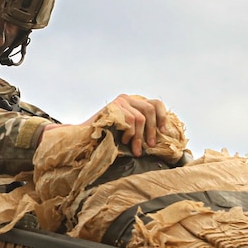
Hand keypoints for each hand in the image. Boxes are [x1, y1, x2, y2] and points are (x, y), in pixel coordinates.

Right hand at [42, 94, 167, 156]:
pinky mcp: (115, 106)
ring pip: (141, 118)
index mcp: (133, 103)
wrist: (85, 137)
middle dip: (151, 130)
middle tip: (148, 146)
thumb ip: (140, 127)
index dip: (162, 116)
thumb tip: (159, 135)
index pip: (155, 103)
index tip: (162, 131)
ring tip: (133, 148)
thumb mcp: (128, 131)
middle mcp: (128, 98)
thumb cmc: (107, 137)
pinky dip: (130, 133)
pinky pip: (131, 120)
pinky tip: (123, 140)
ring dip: (139, 136)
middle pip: (150, 110)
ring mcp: (121, 101)